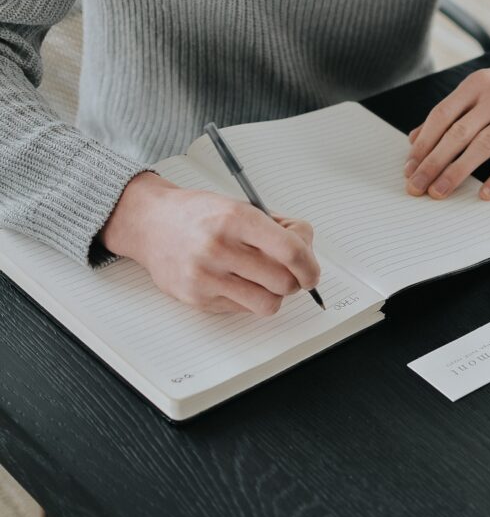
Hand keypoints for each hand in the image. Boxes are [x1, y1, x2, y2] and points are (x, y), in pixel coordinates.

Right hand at [100, 172, 320, 315]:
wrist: (150, 223)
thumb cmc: (200, 214)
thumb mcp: (242, 206)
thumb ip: (279, 228)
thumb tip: (307, 251)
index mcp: (235, 218)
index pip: (291, 251)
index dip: (310, 266)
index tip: (311, 271)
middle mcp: (219, 248)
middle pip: (284, 282)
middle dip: (295, 281)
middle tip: (291, 274)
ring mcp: (206, 276)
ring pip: (268, 304)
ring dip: (275, 295)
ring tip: (265, 280)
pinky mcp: (197, 298)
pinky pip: (244, 310)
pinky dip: (250, 299)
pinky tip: (238, 281)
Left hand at [404, 56, 489, 200]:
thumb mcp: (482, 91)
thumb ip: (451, 112)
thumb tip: (416, 139)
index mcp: (477, 84)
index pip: (442, 115)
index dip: (424, 143)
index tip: (410, 167)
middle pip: (458, 132)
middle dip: (433, 162)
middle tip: (417, 185)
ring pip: (484, 145)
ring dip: (458, 171)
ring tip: (440, 191)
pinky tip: (486, 193)